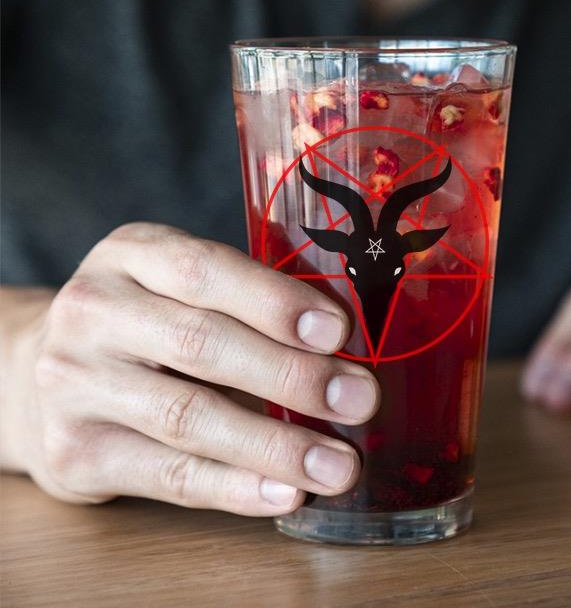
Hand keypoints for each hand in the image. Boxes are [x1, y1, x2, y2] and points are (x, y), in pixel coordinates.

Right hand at [8, 223, 378, 513]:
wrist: (37, 375)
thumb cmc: (142, 320)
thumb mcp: (174, 282)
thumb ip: (242, 297)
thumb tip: (344, 340)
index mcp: (131, 253)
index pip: (204, 269)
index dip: (274, 301)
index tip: (339, 331)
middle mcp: (94, 310)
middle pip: (201, 343)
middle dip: (290, 375)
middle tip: (358, 399)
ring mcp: (76, 382)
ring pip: (188, 416)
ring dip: (274, 445)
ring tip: (338, 464)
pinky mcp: (75, 451)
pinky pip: (168, 475)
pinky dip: (234, 486)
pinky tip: (285, 492)